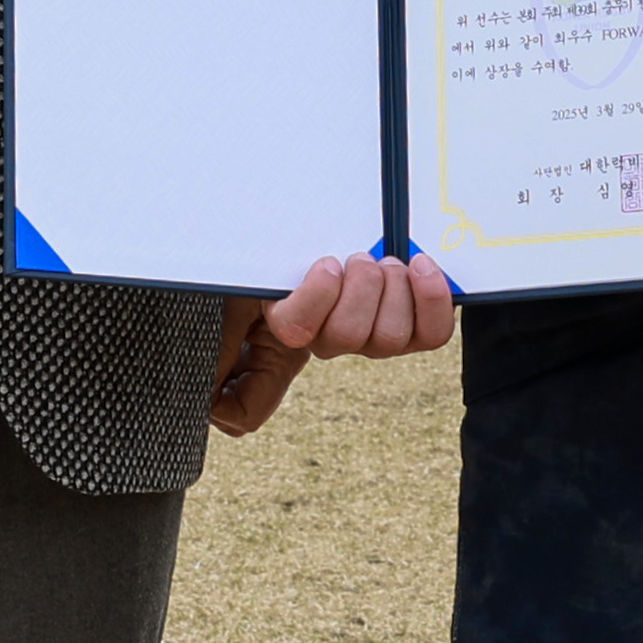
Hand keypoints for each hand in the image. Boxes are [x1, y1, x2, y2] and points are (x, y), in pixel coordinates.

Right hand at [212, 249, 458, 432]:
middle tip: (358, 259)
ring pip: (388, 338)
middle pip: (347, 339)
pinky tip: (420, 269)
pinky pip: (430, 337)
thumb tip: (210, 403)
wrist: (321, 240)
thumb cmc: (285, 261)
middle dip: (361, 289)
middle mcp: (326, 342)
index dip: (313, 307)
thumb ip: (227, 340)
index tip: (327, 265)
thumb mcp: (246, 285)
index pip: (289, 343)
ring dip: (392, 289)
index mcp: (282, 334)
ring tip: (383, 263)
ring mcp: (368, 338)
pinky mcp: (408, 327)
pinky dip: (432, 300)